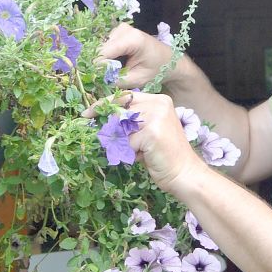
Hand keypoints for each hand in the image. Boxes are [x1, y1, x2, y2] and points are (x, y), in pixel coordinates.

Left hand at [88, 90, 206, 193]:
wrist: (185, 174)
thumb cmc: (163, 156)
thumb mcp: (146, 132)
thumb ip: (129, 122)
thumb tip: (100, 120)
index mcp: (159, 100)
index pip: (124, 97)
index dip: (103, 105)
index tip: (87, 114)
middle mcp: (159, 103)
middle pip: (119, 111)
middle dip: (111, 128)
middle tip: (115, 142)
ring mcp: (156, 116)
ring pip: (121, 128)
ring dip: (125, 144)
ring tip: (142, 152)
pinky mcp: (152, 132)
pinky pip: (127, 143)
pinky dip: (131, 154)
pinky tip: (147, 158)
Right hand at [98, 23, 172, 89]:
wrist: (167, 60)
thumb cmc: (157, 70)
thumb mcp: (138, 79)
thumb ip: (116, 79)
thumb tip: (96, 79)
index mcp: (132, 39)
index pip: (103, 52)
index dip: (97, 67)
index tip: (98, 80)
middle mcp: (124, 29)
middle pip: (100, 49)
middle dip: (101, 65)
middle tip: (109, 78)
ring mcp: (119, 29)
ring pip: (101, 48)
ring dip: (104, 61)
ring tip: (116, 71)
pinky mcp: (117, 32)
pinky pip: (105, 46)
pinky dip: (108, 57)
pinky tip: (117, 64)